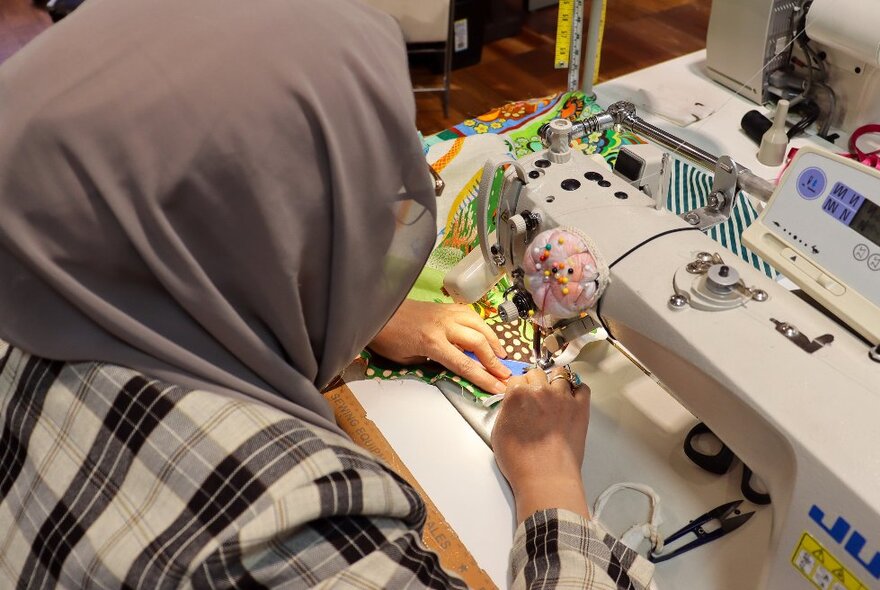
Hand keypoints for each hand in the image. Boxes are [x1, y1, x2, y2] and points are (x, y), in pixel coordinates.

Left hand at [369, 300, 511, 393]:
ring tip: (501, 354)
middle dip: (494, 361)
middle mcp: (443, 325)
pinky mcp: (444, 306)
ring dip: (493, 340)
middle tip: (505, 374)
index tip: (499, 388)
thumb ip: (433, 362)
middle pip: (478, 342)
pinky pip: (469, 314)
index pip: (465, 364)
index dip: (484, 378)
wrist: (376, 310)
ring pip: (478, 324)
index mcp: (432, 343)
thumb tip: (454, 365)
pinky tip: (486, 333)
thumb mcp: (407, 360)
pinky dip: (481, 324)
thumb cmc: (387, 339)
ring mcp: (445, 313)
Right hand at [491, 367, 590, 521]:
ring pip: (561, 375)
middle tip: (535, 397)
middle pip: (537, 373)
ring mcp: (563, 397)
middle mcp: (541, 390)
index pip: (516, 379)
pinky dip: (577, 390)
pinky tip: (571, 398)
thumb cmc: (520, 461)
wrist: (545, 477)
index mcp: (518, 394)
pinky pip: (583, 387)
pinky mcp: (581, 408)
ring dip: (555, 383)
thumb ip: (506, 411)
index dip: (517, 388)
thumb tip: (513, 406)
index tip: (519, 396)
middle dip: (534, 382)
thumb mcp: (498, 432)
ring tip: (554, 396)